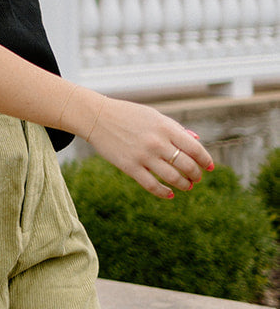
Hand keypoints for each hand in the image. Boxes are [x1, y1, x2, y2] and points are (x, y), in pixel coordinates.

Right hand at [85, 95, 212, 198]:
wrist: (97, 117)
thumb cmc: (128, 115)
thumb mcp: (154, 116)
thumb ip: (175, 128)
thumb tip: (196, 140)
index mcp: (165, 127)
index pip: (195, 148)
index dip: (206, 160)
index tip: (210, 167)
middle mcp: (157, 142)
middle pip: (187, 165)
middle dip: (196, 174)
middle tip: (196, 178)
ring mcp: (143, 156)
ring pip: (172, 178)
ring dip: (184, 184)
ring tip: (187, 186)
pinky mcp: (130, 167)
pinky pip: (152, 185)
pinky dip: (164, 192)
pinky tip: (169, 193)